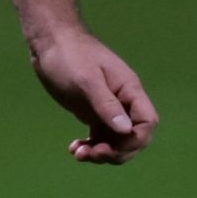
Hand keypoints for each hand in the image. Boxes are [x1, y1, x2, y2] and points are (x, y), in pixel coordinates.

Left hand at [30, 25, 157, 165]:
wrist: (49, 42)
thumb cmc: (70, 55)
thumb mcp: (87, 80)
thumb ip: (106, 104)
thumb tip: (126, 130)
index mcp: (129, 90)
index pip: (146, 122)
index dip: (135, 140)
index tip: (110, 148)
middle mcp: (123, 101)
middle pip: (133, 136)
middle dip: (116, 151)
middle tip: (91, 155)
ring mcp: (108, 108)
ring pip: (115, 140)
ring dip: (101, 152)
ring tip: (78, 154)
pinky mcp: (92, 111)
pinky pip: (100, 136)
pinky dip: (90, 146)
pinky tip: (74, 147)